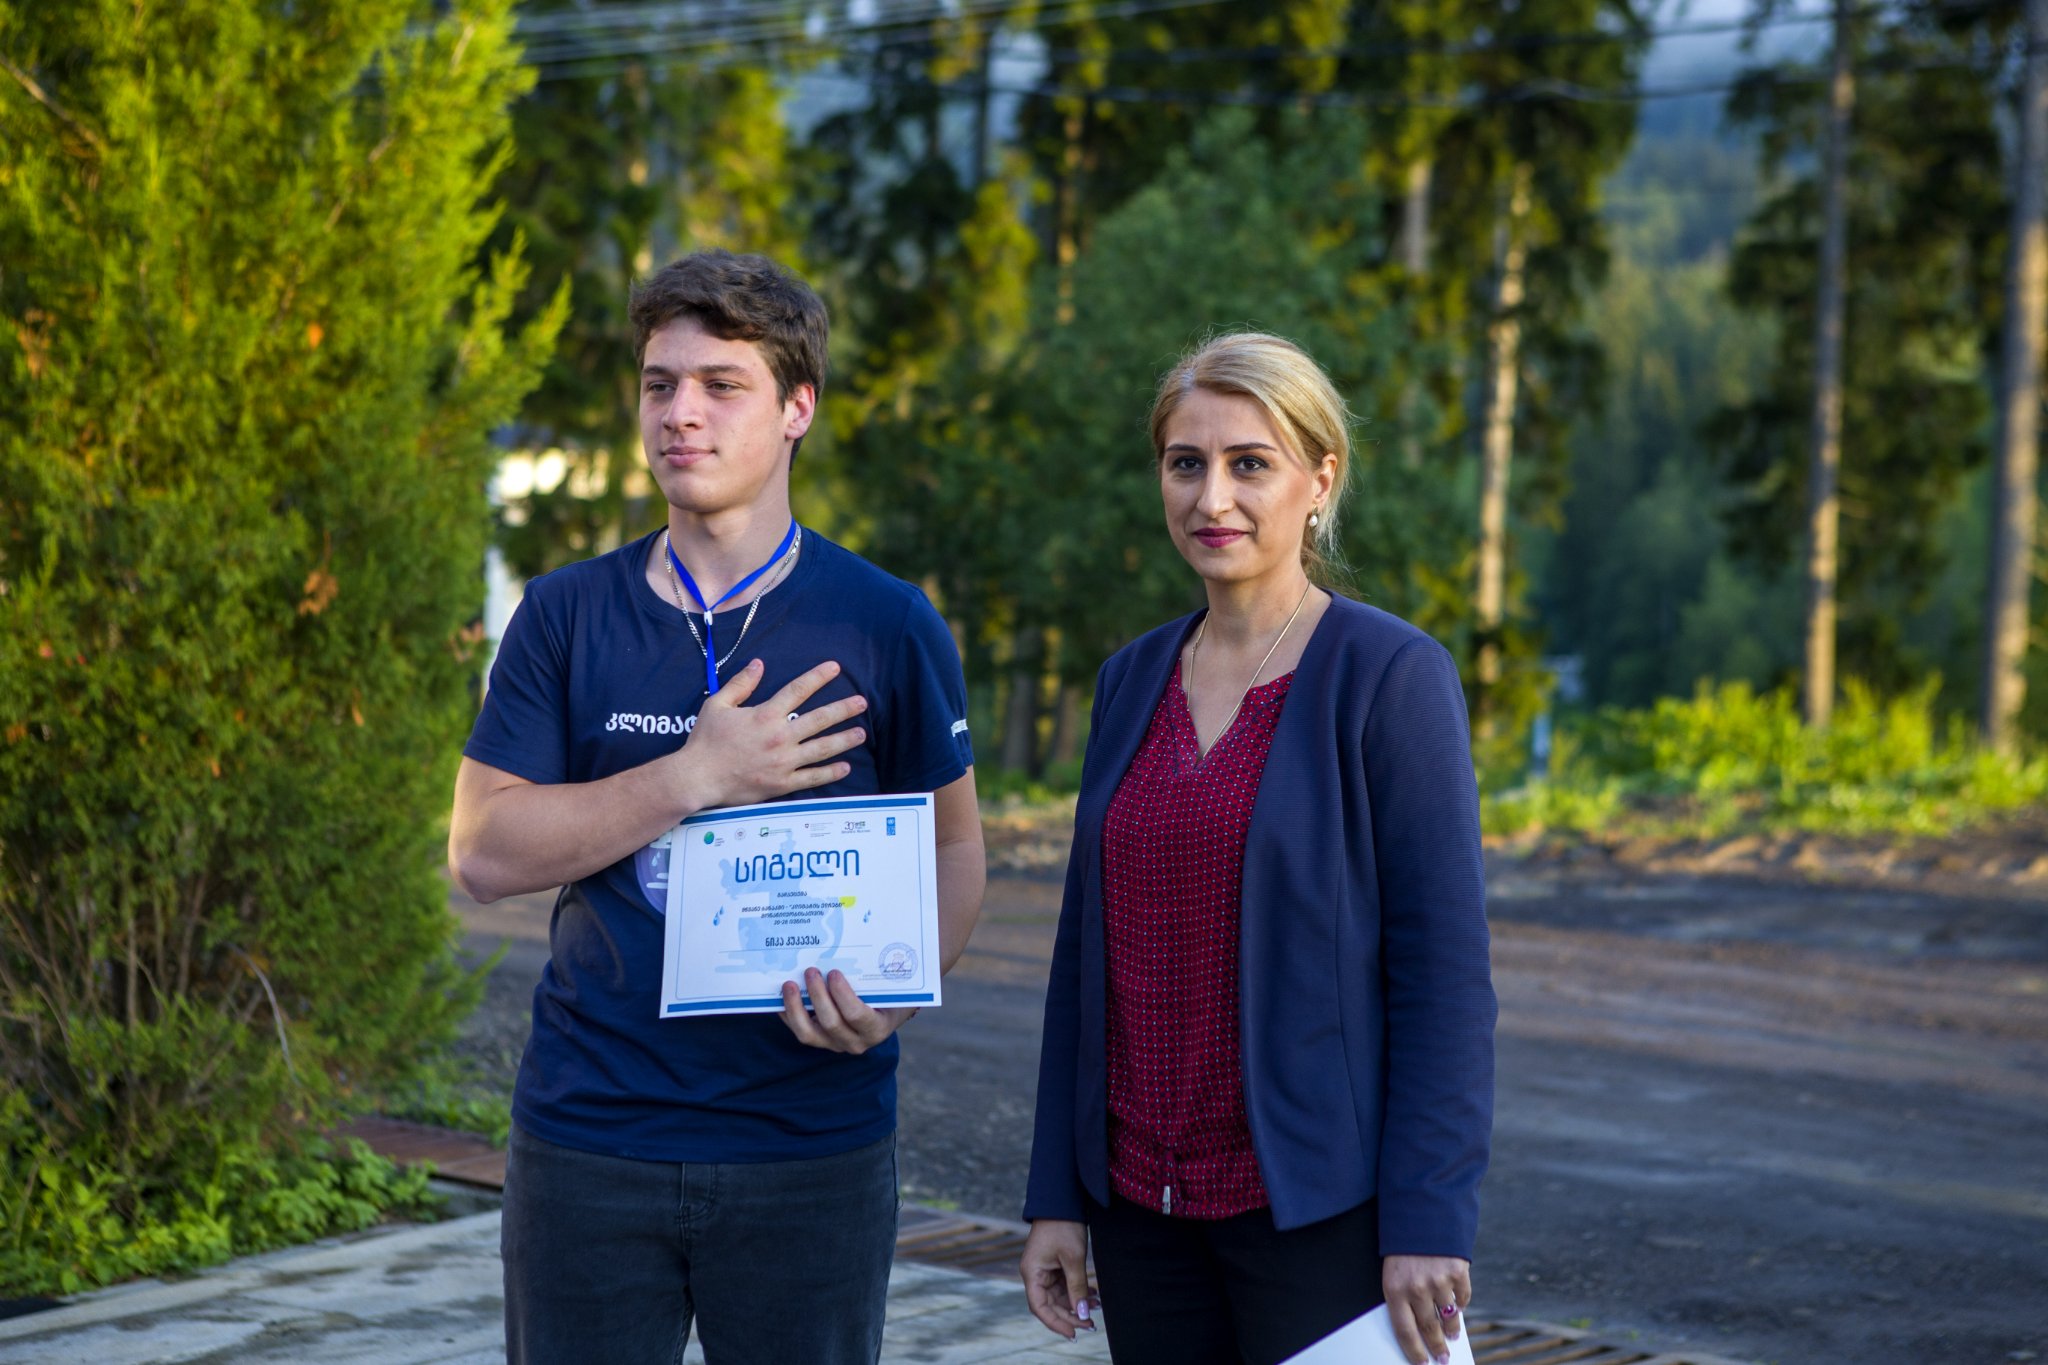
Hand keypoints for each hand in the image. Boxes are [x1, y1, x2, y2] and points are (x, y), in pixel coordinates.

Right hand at [669, 659, 867, 811]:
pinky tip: (845, 767)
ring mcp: (784, 761)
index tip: (836, 668)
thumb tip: (759, 664)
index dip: (818, 677)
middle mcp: (780, 736)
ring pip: (822, 748)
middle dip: (843, 709)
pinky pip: (812, 777)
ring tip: (861, 733)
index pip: (798, 690)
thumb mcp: (718, 704)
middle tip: (862, 702)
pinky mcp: (782, 783)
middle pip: (819, 719)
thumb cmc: (706, 741)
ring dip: (844, 739)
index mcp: (766, 715)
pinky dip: (830, 773)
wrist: (699, 777)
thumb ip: (740, 684)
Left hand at [777, 968, 913, 1054]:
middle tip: (810, 971)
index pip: (858, 1015)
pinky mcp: (819, 1040)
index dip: (843, 995)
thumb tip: (876, 935)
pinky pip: (799, 1031)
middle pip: (831, 1023)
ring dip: (796, 1009)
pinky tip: (780, 996)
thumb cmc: (889, 994)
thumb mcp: (894, 986)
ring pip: (809, 1034)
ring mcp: (835, 1043)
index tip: (834, 973)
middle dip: (818, 996)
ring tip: (789, 985)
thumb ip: (888, 970)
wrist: (884, 1015)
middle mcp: (856, 1041)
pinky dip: (787, 1014)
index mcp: (877, 1028)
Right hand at [1020, 1218, 1095, 1338]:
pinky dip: (1077, 1291)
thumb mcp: (1073, 1258)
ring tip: (1097, 1307)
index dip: (1056, 1323)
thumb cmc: (1063, 1226)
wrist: (1063, 1200)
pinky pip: (1064, 1285)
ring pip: (1059, 1296)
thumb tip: (1082, 1313)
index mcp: (1032, 1273)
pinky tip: (1093, 1294)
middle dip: (1071, 1315)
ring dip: (1076, 1303)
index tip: (1074, 1333)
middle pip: (1050, 1304)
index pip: (1040, 1307)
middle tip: (1091, 1324)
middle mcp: (1035, 1274)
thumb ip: (1077, 1287)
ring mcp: (1044, 1270)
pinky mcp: (1054, 1265)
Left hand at [1382, 1254, 1469, 1364]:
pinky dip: (1461, 1304)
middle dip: (1437, 1347)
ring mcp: (1439, 1280)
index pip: (1405, 1332)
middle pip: (1429, 1328)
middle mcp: (1417, 1288)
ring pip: (1448, 1316)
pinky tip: (1458, 1307)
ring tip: (1452, 1336)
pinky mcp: (1457, 1270)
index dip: (1415, 1351)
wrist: (1420, 1208)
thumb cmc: (1402, 1244)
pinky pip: (1462, 1297)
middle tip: (1443, 1358)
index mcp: (1394, 1289)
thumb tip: (1420, 1327)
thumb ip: (1404, 1295)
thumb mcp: (1393, 1269)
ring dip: (1451, 1329)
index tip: (1422, 1364)